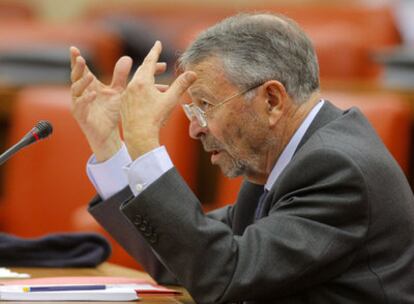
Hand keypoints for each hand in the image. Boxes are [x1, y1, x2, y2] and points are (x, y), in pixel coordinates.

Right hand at [70, 46, 131, 161]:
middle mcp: (80, 93)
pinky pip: (80, 106)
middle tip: (79, 58)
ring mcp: (79, 104)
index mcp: (88, 85)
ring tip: (89, 76)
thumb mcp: (117, 91)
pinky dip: (86, 100)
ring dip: (82, 83)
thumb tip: (128, 58)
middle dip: (76, 68)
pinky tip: (93, 94)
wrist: (110, 133)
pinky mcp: (81, 116)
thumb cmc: (110, 112)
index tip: (73, 48)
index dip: (75, 59)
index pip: (80, 70)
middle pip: (75, 77)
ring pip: (75, 90)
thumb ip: (120, 75)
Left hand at [120, 41, 196, 159]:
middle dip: (154, 66)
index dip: (155, 51)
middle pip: (143, 71)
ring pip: (139, 82)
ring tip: (162, 86)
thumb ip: (181, 85)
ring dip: (150, 81)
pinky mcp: (124, 104)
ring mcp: (126, 95)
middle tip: (163, 65)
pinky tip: (152, 99)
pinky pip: (135, 92)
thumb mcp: (170, 100)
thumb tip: (193, 73)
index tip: (158, 43)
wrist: (138, 136)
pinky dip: (144, 91)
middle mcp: (132, 86)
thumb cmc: (155, 118)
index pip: (149, 61)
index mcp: (142, 82)